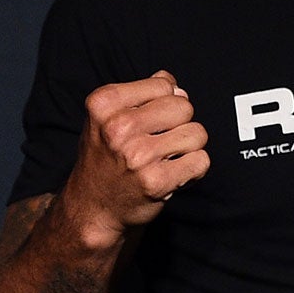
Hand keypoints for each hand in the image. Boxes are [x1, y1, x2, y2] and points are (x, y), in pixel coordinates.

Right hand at [63, 70, 209, 246]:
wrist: (93, 207)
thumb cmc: (104, 158)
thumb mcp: (106, 117)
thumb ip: (140, 95)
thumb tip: (178, 89)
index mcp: (104, 105)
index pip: (164, 85)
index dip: (164, 102)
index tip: (150, 121)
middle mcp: (118, 128)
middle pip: (184, 106)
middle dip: (180, 122)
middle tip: (160, 141)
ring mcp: (137, 156)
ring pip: (197, 133)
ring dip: (188, 147)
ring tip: (166, 158)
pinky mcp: (156, 181)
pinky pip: (200, 161)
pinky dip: (193, 168)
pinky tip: (173, 173)